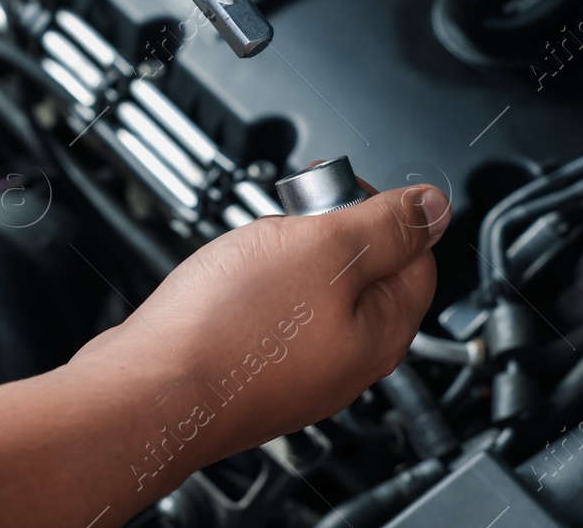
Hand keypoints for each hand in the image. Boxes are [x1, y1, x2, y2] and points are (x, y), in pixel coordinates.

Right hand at [69, 184, 450, 467]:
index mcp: (382, 332)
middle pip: (364, 273)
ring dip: (289, 255)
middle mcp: (347, 361)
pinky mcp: (255, 372)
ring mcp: (300, 370)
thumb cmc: (230, 331)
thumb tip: (434, 208)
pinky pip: (274, 315)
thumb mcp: (324, 250)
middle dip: (330, 230)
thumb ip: (386, 225)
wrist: (148, 392)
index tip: (340, 190)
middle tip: (294, 215)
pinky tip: (230, 282)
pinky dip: (257, 286)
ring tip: (254, 247)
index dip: (382, 210)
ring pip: (314, 292)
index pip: (416, 255)